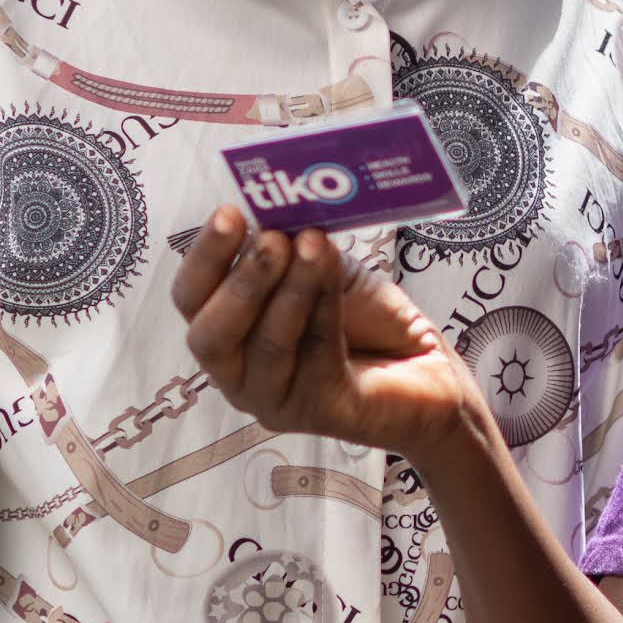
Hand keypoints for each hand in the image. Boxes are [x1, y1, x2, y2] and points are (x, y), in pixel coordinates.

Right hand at [172, 209, 481, 459]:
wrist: (431, 366)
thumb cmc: (368, 320)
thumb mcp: (323, 269)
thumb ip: (294, 247)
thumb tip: (274, 209)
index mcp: (228, 334)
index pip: (191, 300)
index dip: (204, 257)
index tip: (230, 214)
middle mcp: (239, 375)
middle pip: (210, 335)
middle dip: (240, 280)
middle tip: (272, 238)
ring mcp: (276, 401)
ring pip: (267, 345)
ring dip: (291, 290)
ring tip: (313, 246)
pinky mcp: (322, 413)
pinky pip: (316, 358)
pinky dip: (325, 310)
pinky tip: (336, 276)